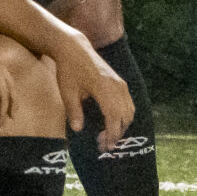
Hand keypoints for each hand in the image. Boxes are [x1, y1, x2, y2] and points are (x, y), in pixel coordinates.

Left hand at [50, 32, 131, 148]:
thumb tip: (78, 130)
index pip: (114, 118)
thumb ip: (73, 111)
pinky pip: (128, 104)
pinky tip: (112, 123)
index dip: (112, 134)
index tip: (106, 147)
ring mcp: (121, 84)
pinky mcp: (120, 82)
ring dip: (121, 126)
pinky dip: (123, 116)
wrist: (75, 49)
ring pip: (129, 111)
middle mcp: (117, 86)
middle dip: (116, 134)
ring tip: (107, 136)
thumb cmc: (68, 70)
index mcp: (104, 89)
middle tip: (103, 145)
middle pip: (124, 117)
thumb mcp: (67, 92)